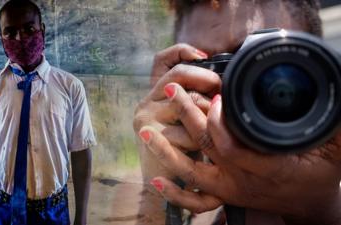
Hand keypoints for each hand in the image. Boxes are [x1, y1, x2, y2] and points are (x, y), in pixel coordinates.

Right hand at [133, 44, 219, 183]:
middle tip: (222, 90)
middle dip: (206, 79)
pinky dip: (200, 139)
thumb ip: (196, 99)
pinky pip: (185, 130)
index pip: (162, 60)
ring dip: (206, 113)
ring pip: (185, 102)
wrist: (164, 181)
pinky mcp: (150, 135)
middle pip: (177, 76)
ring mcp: (146, 117)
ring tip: (215, 125)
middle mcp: (146, 101)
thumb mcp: (188, 120)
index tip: (204, 55)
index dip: (181, 51)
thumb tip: (222, 83)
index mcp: (154, 94)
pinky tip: (203, 149)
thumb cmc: (181, 148)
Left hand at [139, 84, 340, 224]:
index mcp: (266, 167)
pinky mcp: (222, 196)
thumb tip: (330, 100)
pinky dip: (173, 193)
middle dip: (188, 115)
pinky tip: (155, 180)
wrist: (308, 205)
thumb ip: (327, 127)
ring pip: (191, 172)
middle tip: (173, 90)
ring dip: (166, 151)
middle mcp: (241, 179)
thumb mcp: (331, 151)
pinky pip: (193, 201)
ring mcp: (228, 190)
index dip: (221, 119)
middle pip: (207, 147)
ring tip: (145, 131)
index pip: (233, 143)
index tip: (216, 95)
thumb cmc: (318, 175)